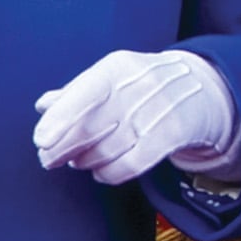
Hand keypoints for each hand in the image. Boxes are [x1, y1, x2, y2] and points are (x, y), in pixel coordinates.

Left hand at [32, 49, 240, 185]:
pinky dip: (110, 172)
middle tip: (48, 158)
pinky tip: (100, 171)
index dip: (62, 117)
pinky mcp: (172, 136)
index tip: (41, 140)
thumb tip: (43, 105)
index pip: (86, 92)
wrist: (200, 88)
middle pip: (93, 126)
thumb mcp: (111, 78)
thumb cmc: (142, 83)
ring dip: (86, 160)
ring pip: (109, 149)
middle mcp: (138, 87)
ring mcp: (158, 112)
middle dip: (64, 147)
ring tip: (78, 160)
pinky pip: (132, 164)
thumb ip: (76, 93)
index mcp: (118, 67)